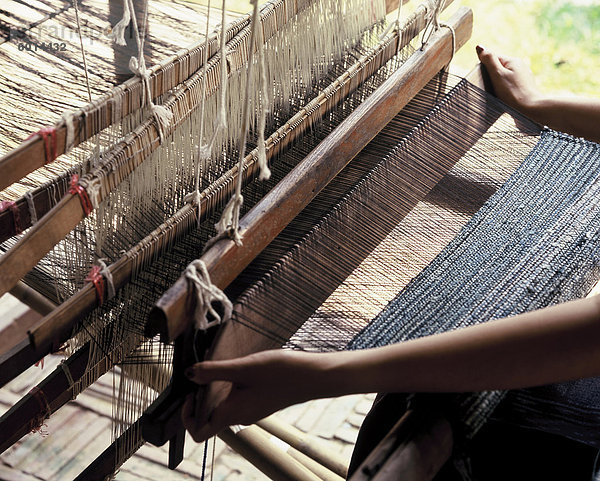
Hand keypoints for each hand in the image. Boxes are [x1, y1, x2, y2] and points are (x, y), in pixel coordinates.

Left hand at [182, 349, 325, 441]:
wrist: (313, 376)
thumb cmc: (281, 373)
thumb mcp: (243, 368)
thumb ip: (214, 371)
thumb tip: (190, 374)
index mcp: (232, 414)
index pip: (199, 432)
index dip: (187, 416)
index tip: (190, 393)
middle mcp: (240, 417)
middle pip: (210, 418)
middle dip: (201, 398)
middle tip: (203, 374)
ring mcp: (252, 410)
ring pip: (224, 407)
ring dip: (216, 391)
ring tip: (220, 369)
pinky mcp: (261, 402)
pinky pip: (238, 400)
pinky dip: (231, 387)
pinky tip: (239, 369)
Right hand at [476, 45, 541, 113]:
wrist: (530, 111)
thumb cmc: (513, 93)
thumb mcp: (497, 74)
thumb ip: (488, 60)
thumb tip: (479, 47)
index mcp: (514, 61)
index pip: (493, 58)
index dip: (485, 68)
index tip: (484, 79)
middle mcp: (520, 67)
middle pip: (498, 69)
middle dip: (491, 78)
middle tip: (490, 88)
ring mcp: (523, 79)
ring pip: (504, 79)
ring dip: (498, 86)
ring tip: (498, 96)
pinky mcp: (524, 90)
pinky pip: (510, 88)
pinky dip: (505, 93)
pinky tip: (504, 100)